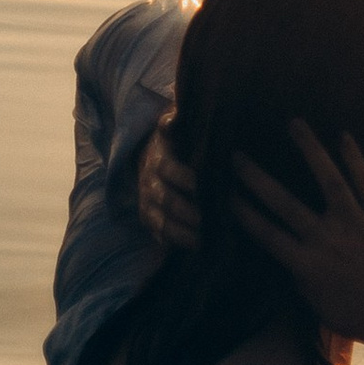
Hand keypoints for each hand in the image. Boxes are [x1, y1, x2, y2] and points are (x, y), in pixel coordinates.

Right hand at [138, 125, 198, 251]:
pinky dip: (176, 244)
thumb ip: (178, 119)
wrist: (153, 154)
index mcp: (159, 157)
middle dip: (190, 211)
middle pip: (168, 200)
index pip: (170, 169)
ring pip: (163, 222)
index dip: (187, 178)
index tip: (206, 185)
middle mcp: (150, 182)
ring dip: (184, 232)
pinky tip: (197, 249)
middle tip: (214, 219)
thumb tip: (175, 115)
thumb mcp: (179, 124)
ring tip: (207, 241)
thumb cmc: (180, 138)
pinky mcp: (151, 221)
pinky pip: (160, 236)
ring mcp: (149, 203)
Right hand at [235, 122, 363, 350]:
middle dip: (257, 178)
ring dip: (309, 150)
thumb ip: (305, 286)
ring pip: (328, 180)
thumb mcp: (326, 312)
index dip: (242, 214)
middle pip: (284, 203)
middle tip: (236, 156)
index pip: (266, 235)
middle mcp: (328, 242)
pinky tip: (343, 137)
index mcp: (308, 267)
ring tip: (294, 124)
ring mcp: (358, 226)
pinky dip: (354, 158)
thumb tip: (289, 266)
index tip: (223, 195)